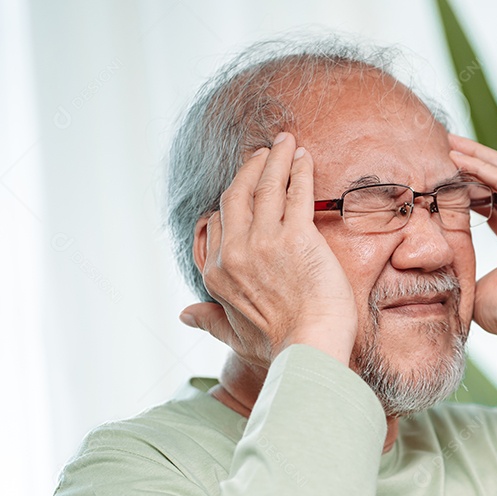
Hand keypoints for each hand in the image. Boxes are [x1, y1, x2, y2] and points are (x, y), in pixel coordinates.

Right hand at [181, 133, 357, 366]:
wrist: (309, 350)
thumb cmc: (279, 348)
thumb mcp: (235, 336)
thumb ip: (210, 321)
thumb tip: (185, 315)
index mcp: (218, 273)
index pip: (219, 222)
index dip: (232, 201)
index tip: (245, 187)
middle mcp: (236, 252)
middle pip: (237, 196)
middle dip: (250, 169)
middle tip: (263, 153)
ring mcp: (265, 242)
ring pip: (266, 188)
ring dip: (275, 160)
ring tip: (284, 143)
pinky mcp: (298, 237)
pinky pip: (297, 194)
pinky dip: (299, 171)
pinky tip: (304, 158)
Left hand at [448, 135, 496, 381]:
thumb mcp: (480, 286)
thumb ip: (466, 274)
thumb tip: (440, 282)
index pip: (493, 203)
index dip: (467, 188)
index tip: (440, 179)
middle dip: (470, 162)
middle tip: (442, 146)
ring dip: (473, 156)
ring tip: (446, 143)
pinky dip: (480, 165)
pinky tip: (457, 157)